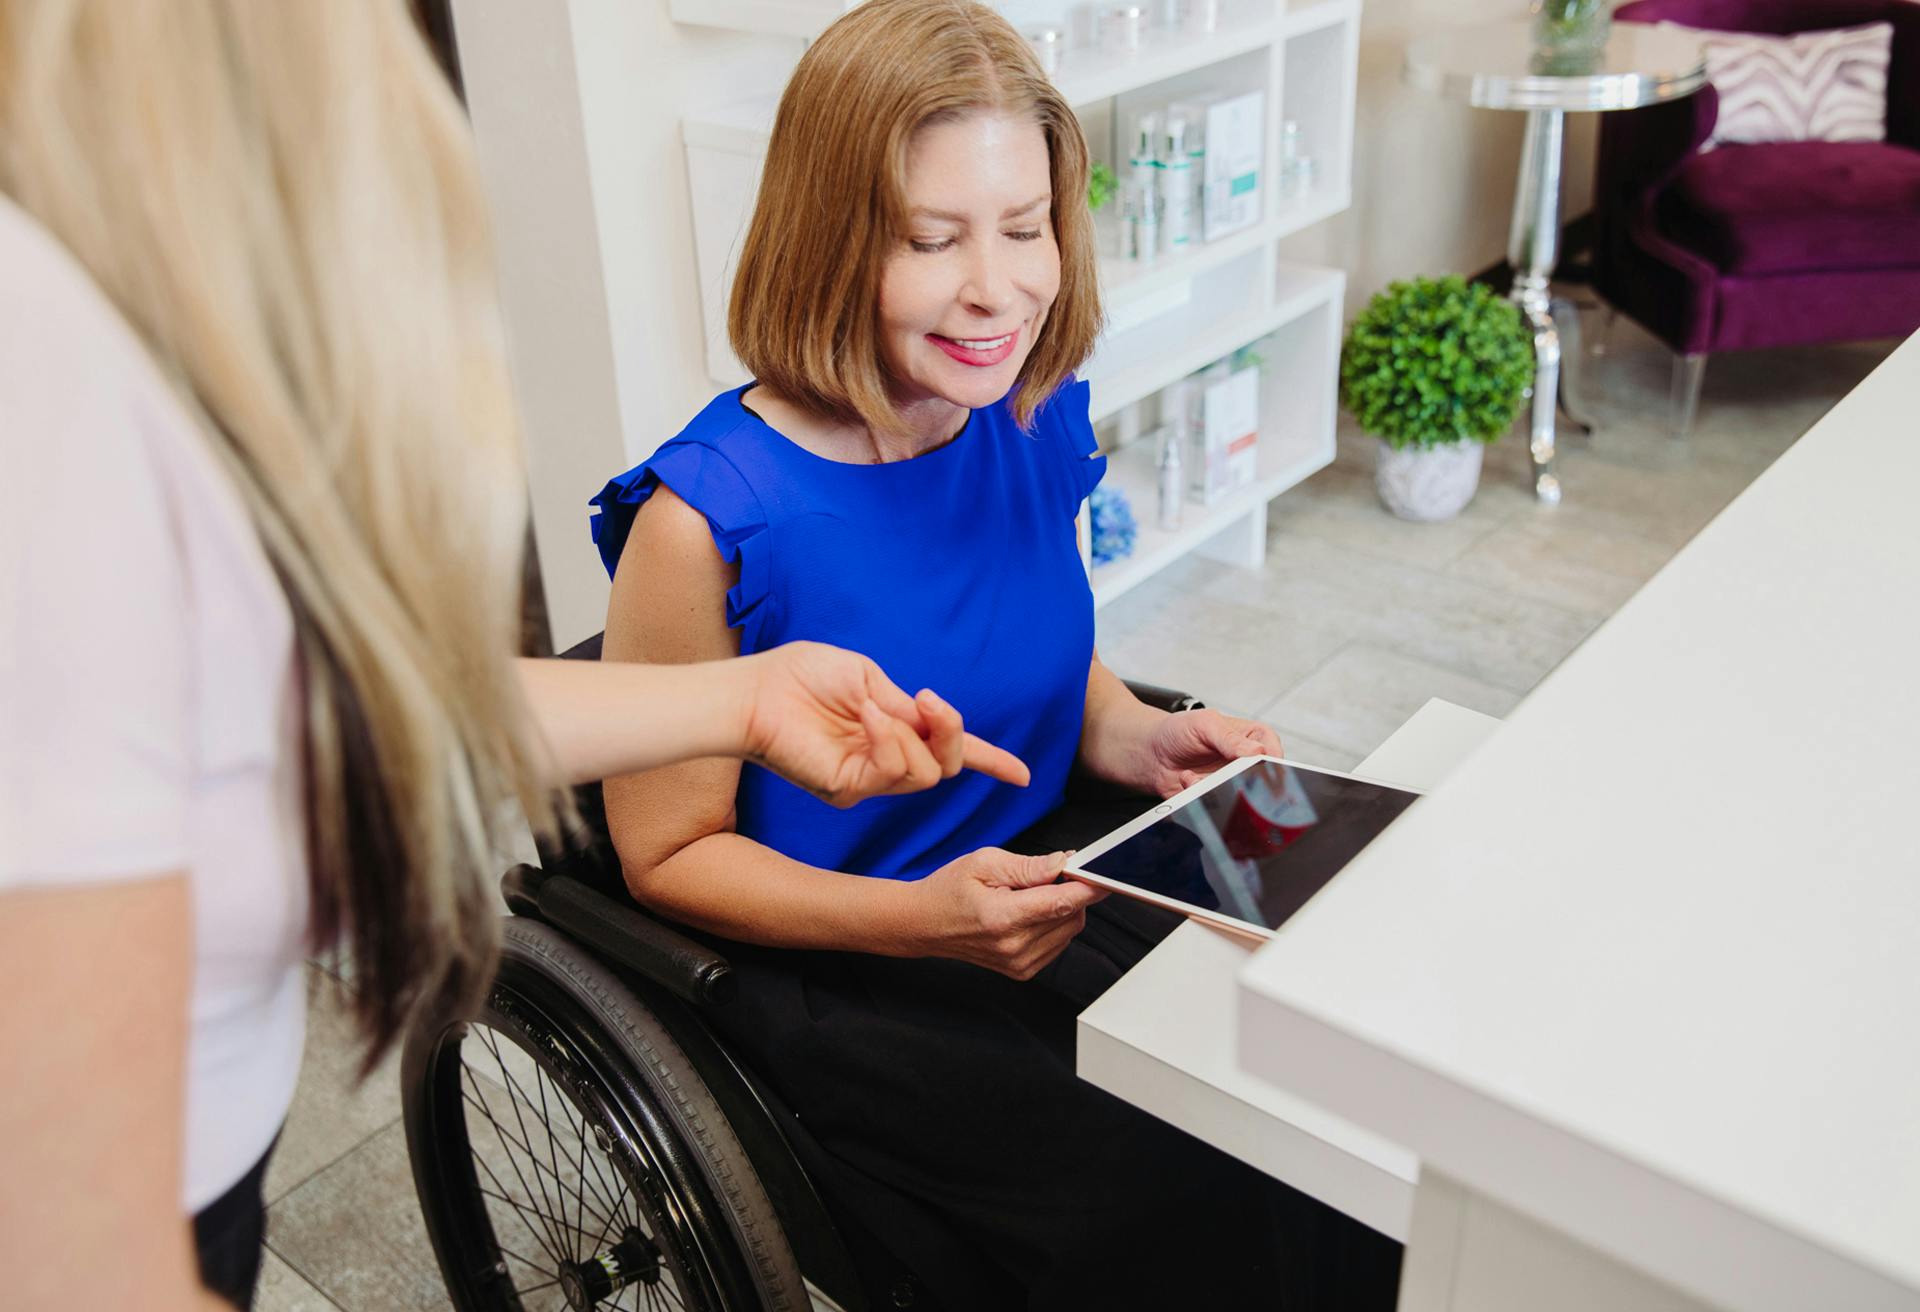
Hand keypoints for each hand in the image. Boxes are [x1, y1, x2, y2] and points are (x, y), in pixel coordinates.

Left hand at [739, 642, 1029, 806]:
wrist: (758, 692)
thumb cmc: (800, 677)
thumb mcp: (867, 676)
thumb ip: (904, 704)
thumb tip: (930, 721)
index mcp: (893, 729)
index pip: (948, 751)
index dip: (990, 761)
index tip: (1023, 775)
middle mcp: (885, 759)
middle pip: (946, 765)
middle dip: (952, 732)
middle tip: (929, 703)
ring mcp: (868, 779)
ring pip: (926, 774)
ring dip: (912, 734)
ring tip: (874, 707)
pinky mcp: (848, 790)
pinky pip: (893, 771)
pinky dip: (889, 739)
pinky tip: (865, 717)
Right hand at [911, 849, 1105, 979]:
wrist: (924, 924)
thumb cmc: (949, 890)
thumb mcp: (984, 863)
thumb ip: (1028, 866)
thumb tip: (1062, 864)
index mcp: (1002, 918)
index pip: (1061, 903)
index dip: (1088, 887)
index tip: (1103, 876)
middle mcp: (1014, 947)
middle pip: (1071, 916)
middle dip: (1070, 891)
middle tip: (1047, 874)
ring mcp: (1019, 963)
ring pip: (1069, 930)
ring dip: (1062, 908)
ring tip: (1028, 895)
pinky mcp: (1022, 971)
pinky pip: (1058, 943)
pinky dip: (1054, 923)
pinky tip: (1029, 912)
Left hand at [1137, 709, 1282, 797]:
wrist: (1150, 754)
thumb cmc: (1177, 732)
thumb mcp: (1204, 724)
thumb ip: (1229, 738)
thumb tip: (1257, 752)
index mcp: (1251, 737)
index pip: (1273, 751)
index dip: (1271, 761)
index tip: (1258, 767)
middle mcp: (1245, 762)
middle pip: (1261, 779)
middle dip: (1241, 780)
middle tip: (1224, 777)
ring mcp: (1231, 782)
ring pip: (1238, 796)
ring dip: (1214, 788)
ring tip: (1192, 776)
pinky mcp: (1216, 798)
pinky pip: (1217, 806)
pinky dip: (1200, 796)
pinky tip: (1186, 782)